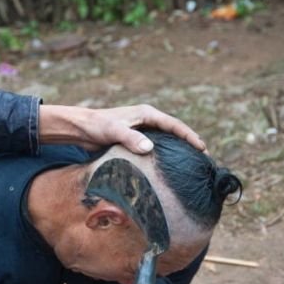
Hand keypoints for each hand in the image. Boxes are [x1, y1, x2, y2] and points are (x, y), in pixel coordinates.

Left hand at [39, 105, 205, 153]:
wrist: (80, 129)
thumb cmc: (96, 126)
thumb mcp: (114, 131)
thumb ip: (131, 139)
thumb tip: (150, 147)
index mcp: (147, 114)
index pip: (175, 125)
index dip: (190, 137)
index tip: (203, 149)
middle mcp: (147, 120)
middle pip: (174, 132)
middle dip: (189, 144)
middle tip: (204, 161)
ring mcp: (141, 130)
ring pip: (166, 141)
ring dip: (178, 151)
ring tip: (190, 166)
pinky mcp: (134, 140)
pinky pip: (155, 148)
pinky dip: (164, 156)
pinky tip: (167, 169)